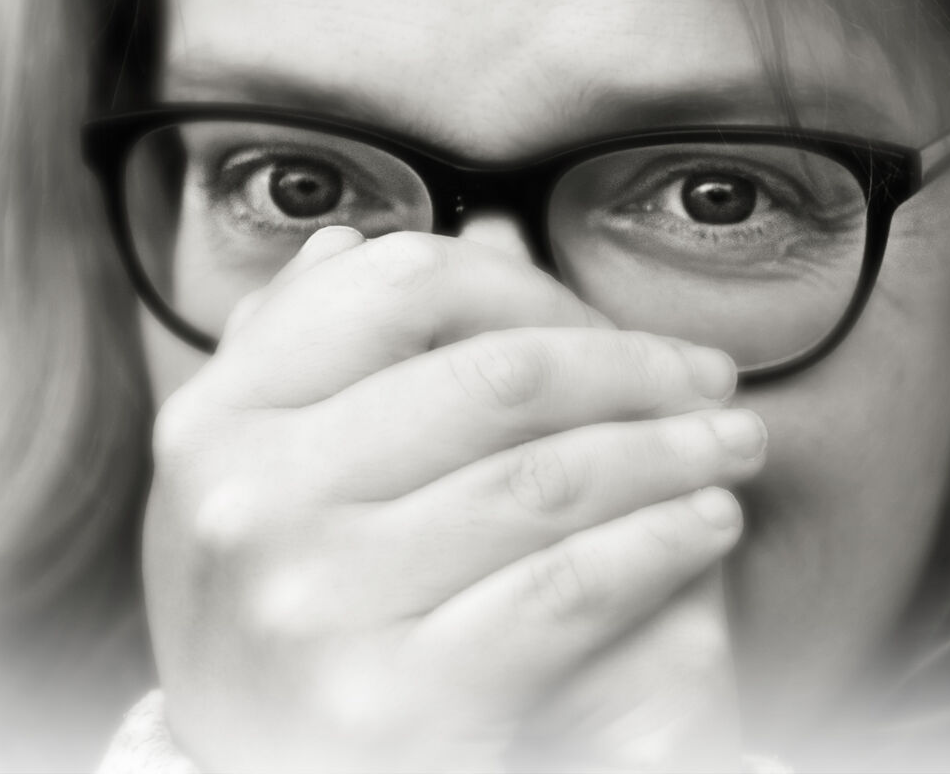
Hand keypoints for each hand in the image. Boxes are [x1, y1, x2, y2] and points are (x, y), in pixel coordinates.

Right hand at [142, 226, 763, 772]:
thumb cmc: (297, 607)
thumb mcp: (264, 477)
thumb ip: (299, 357)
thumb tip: (342, 246)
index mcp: (217, 419)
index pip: (406, 286)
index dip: (536, 288)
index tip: (610, 324)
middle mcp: (249, 504)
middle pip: (500, 377)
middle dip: (635, 367)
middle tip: (713, 381)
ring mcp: (314, 605)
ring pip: (548, 478)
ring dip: (673, 450)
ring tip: (732, 446)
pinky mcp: (392, 703)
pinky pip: (568, 588)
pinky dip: (661, 541)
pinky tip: (707, 522)